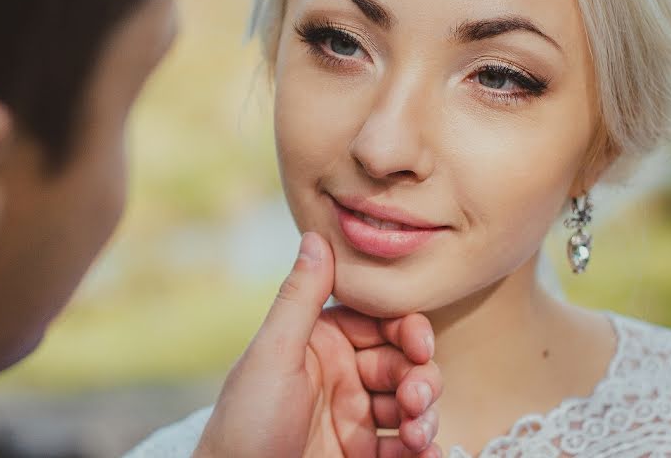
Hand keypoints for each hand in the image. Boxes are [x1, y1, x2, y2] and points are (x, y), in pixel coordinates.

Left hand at [194, 232, 442, 457]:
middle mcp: (341, 376)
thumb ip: (300, 298)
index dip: (406, 330)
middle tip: (416, 399)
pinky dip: (422, 449)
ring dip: (424, 415)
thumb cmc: (245, 425)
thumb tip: (316, 234)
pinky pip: (404, 449)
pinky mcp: (362, 456)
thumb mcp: (273, 356)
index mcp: (321, 344)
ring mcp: (353, 418)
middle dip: (419, 378)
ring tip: (416, 435)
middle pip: (401, 364)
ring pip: (409, 405)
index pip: (378, 323)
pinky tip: (425, 453)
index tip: (420, 345)